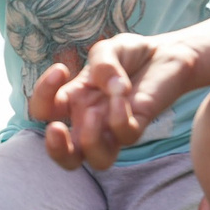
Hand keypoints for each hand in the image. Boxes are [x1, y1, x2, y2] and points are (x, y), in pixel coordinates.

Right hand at [35, 34, 200, 169]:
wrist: (167, 54)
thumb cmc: (132, 54)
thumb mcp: (108, 49)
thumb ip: (102, 63)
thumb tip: (108, 87)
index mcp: (74, 100)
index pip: (44, 112)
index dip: (43, 95)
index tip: (61, 69)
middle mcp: (91, 119)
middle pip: (67, 156)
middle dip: (55, 149)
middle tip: (57, 128)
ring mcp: (115, 126)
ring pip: (97, 160)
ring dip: (89, 140)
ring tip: (94, 114)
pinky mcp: (139, 125)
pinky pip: (125, 135)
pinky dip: (119, 117)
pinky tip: (122, 93)